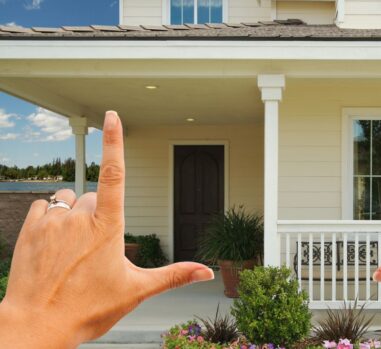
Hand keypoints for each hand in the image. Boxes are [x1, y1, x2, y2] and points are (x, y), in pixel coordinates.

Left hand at [0, 112, 213, 348]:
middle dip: (98, 216)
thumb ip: (173, 275)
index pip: (115, 173)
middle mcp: (79, 217)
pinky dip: (51, 217)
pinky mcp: (29, 227)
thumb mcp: (136, 291)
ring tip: (72, 247)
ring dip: (73, 214)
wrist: (37, 326)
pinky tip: (54, 243)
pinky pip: (44, 205)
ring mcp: (52, 221)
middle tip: (94, 251)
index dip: (115, 141)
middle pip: (94, 198)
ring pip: (69, 200)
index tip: (112, 115)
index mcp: (108, 226)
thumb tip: (206, 272)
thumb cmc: (87, 309)